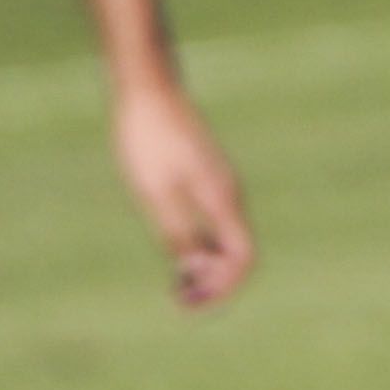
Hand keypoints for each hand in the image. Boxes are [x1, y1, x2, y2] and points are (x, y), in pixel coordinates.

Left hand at [111, 79, 251, 309]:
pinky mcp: (207, 176)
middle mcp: (229, 196)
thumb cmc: (148, 136)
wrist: (148, 86)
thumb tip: (192, 274)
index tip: (190, 304)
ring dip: (206, 266)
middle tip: (180, 301)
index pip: (241, 259)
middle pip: (237, 254)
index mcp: (222, 200)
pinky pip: (214, 223)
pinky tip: (176, 249)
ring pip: (225, 240)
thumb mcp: (156, 190)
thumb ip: (178, 233)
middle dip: (213, 283)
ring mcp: (220, 185)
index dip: (222, 288)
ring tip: (176, 283)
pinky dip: (201, 244)